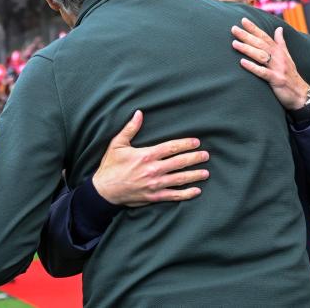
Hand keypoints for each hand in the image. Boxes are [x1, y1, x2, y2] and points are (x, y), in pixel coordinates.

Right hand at [92, 110, 209, 206]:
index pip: (171, 148)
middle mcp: (153, 170)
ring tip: (206, 172)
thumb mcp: (117, 144)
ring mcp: (155, 184)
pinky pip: (173, 195)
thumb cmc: (110, 166)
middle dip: (195, 158)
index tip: (196, 142)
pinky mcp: (154, 196)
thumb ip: (130, 129)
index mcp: (146, 155)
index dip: (185, 144)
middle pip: (179, 162)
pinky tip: (196, 191)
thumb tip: (139, 113)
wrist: (104, 191)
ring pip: (179, 179)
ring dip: (194, 175)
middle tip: (206, 155)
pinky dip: (186, 194)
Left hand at [231, 18, 309, 109]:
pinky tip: (242, 62)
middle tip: (233, 29)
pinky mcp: (276, 80)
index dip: (254, 28)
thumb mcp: (287, 57)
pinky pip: (263, 72)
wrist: (301, 94)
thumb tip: (279, 28)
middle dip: (247, 35)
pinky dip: (253, 67)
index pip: (265, 37)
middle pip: (260, 44)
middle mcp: (278, 57)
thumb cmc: (291, 75)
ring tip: (234, 44)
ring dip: (247, 49)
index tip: (243, 20)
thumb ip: (281, 43)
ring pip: (260, 56)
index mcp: (279, 51)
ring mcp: (277, 68)